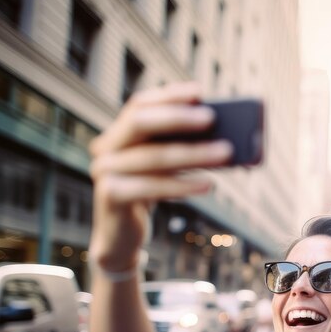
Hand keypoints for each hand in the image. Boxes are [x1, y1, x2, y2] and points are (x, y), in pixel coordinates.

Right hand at [88, 82, 232, 271]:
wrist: (121, 239)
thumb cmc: (148, 199)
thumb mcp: (164, 171)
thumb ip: (179, 150)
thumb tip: (223, 139)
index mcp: (117, 136)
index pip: (139, 105)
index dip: (169, 96)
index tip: (200, 91)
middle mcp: (105, 149)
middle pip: (141, 123)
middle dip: (179, 118)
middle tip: (212, 118)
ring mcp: (104, 172)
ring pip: (154, 157)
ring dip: (194, 154)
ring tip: (225, 153)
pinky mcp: (111, 196)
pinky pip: (152, 187)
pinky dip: (183, 185)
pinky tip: (208, 184)